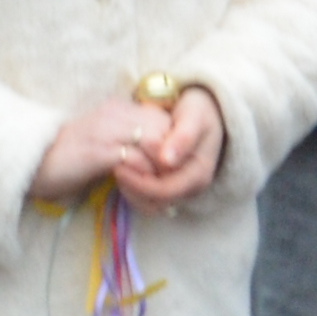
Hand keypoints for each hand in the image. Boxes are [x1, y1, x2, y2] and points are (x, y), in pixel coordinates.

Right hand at [29, 95, 168, 200]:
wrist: (29, 165)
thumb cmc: (65, 159)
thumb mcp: (102, 142)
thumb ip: (128, 142)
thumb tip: (159, 161)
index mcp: (117, 109)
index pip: (164, 118)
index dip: (172, 144)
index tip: (167, 168)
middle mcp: (115, 113)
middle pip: (165, 129)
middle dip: (172, 159)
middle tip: (168, 182)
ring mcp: (106, 130)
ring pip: (156, 144)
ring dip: (160, 171)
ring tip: (157, 191)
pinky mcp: (98, 151)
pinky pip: (137, 162)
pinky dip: (144, 179)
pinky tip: (138, 192)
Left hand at [118, 85, 224, 207]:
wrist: (203, 112)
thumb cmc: (198, 112)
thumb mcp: (195, 118)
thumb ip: (183, 137)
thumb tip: (167, 160)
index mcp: (199, 174)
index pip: (165, 191)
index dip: (140, 183)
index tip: (119, 165)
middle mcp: (192, 187)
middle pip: (156, 202)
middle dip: (132, 188)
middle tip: (113, 167)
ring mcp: (181, 188)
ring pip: (150, 203)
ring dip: (130, 191)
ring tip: (116, 168)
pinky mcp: (170, 185)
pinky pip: (148, 198)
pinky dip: (133, 189)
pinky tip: (123, 171)